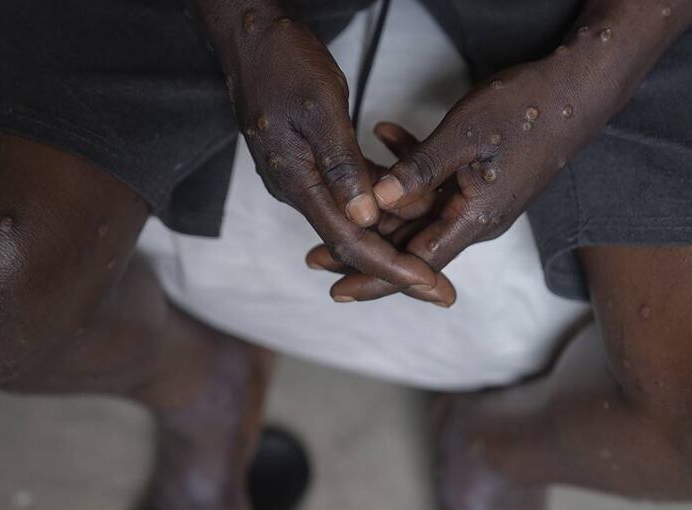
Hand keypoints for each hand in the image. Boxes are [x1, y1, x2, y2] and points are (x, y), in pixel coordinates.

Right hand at [213, 7, 437, 290]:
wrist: (249, 38)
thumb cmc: (283, 63)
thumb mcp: (321, 109)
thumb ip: (343, 166)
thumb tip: (366, 218)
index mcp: (297, 183)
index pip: (350, 242)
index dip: (393, 269)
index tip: (429, 285)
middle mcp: (297, 190)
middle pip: (354, 243)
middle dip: (400, 267)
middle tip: (442, 290)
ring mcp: (303, 179)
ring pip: (355, 220)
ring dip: (395, 236)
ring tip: (437, 256)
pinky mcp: (311, 164)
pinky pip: (350, 194)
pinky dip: (380, 203)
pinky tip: (411, 207)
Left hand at [317, 58, 603, 305]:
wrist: (580, 88)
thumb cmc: (527, 110)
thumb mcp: (463, 136)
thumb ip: (418, 170)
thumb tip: (377, 200)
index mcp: (475, 218)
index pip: (416, 264)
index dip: (374, 278)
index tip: (338, 290)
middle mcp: (478, 219)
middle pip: (412, 244)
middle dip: (364, 246)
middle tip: (315, 253)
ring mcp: (481, 199)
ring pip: (420, 212)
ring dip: (381, 203)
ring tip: (340, 199)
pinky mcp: (482, 179)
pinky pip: (438, 183)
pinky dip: (411, 165)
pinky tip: (385, 135)